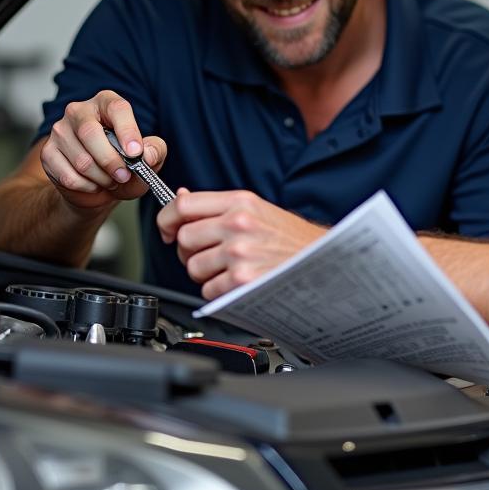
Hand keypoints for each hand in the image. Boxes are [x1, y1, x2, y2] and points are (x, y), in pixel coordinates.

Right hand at [40, 90, 166, 211]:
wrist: (98, 187)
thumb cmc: (125, 165)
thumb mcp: (148, 158)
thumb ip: (155, 151)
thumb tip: (146, 154)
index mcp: (106, 103)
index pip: (117, 108)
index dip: (127, 131)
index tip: (136, 153)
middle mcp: (79, 111)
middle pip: (91, 133)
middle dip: (111, 161)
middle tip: (124, 176)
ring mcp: (59, 131)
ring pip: (81, 160)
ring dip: (102, 178)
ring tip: (111, 180)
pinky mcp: (48, 153)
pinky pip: (69, 176)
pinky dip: (87, 187)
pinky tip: (94, 184)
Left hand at [156, 189, 324, 300]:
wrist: (322, 263)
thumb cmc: (291, 239)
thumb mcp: (257, 210)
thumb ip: (218, 206)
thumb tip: (181, 198)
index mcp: (241, 202)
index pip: (183, 205)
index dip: (167, 219)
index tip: (167, 229)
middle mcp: (238, 224)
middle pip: (184, 238)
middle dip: (189, 250)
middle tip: (207, 253)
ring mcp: (240, 252)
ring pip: (192, 266)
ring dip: (205, 273)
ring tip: (228, 268)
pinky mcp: (242, 280)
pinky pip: (208, 289)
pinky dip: (218, 291)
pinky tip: (238, 282)